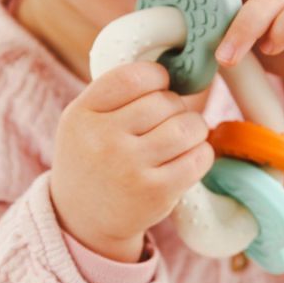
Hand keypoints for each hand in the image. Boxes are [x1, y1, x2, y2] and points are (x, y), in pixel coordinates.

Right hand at [49, 60, 214, 262]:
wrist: (82, 219)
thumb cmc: (92, 155)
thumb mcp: (84, 117)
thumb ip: (116, 91)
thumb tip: (173, 63)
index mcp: (82, 113)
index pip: (134, 77)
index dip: (157, 76)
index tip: (160, 86)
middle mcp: (103, 140)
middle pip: (164, 101)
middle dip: (175, 105)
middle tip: (168, 118)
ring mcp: (130, 168)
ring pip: (187, 126)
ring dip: (194, 126)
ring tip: (183, 134)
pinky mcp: (155, 193)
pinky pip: (198, 157)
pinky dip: (201, 152)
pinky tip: (188, 156)